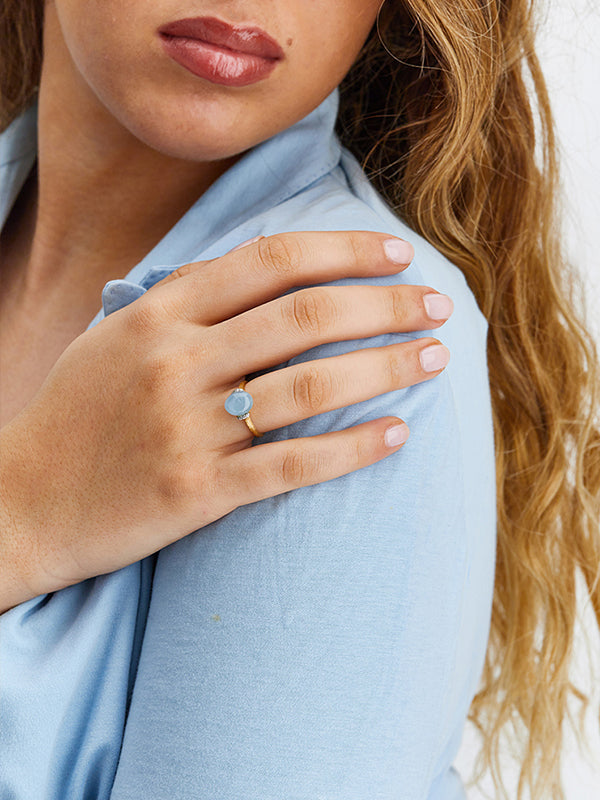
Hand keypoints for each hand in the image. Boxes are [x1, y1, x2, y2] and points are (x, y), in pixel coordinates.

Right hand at [0, 231, 451, 611]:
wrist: (20, 501)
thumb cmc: (76, 413)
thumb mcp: (116, 336)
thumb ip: (185, 301)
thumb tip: (268, 274)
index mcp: (157, 314)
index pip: (271, 260)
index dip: (345, 249)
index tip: (399, 252)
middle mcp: (176, 362)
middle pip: (305, 317)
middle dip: (386, 305)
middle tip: (439, 305)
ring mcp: (187, 429)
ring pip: (311, 389)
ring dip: (387, 369)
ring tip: (436, 359)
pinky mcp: (197, 493)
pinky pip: (293, 466)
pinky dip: (353, 449)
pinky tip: (398, 435)